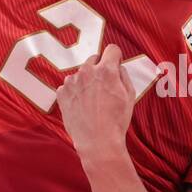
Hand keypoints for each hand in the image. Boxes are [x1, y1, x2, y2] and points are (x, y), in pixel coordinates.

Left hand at [57, 44, 136, 163]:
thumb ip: (123, 75)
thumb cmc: (116, 121)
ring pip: (80, 73)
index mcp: (106, 71)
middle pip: (94, 58)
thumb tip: (117, 66)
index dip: (116, 57)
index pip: (111, 49)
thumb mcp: (130, 96)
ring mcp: (71, 82)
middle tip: (104, 86)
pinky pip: (69, 86)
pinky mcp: (61, 93)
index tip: (115, 64)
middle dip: (100, 68)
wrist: (97, 142)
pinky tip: (82, 106)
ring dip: (86, 81)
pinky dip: (75, 92)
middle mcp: (86, 72)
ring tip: (92, 100)